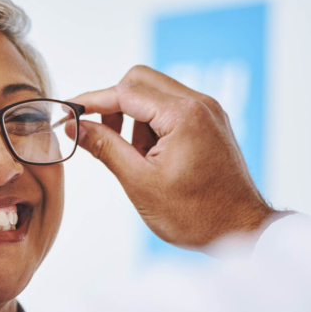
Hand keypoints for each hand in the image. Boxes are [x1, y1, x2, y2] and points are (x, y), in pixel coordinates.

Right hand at [68, 66, 274, 248]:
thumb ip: (104, 147)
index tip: (68, 113)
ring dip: (134, 118)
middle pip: (140, 81)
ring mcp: (209, 111)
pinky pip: (171, 108)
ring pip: (154, 94)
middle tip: (100, 137)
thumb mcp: (139, 182)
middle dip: (114, 105)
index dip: (91, 101)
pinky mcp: (211, 122)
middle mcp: (200, 103)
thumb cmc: (195, 215)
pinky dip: (153, 125)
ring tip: (137, 160)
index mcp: (183, 115)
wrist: (242, 231)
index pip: (125, 91)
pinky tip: (151, 157)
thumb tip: (74, 126)